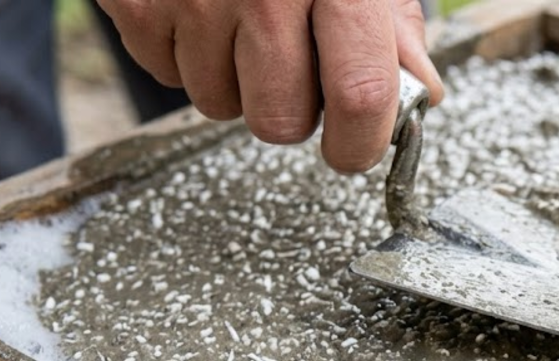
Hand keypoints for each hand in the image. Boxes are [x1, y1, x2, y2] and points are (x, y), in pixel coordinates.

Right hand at [97, 0, 444, 172]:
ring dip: (234, 80)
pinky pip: (167, 76)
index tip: (355, 147)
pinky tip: (201, 7)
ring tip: (241, 21)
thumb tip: (420, 93)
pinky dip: (185, 55)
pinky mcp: (137, 3)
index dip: (361, 143)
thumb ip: (394, 26)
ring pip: (220, 105)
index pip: (361, 95)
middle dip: (290, 109)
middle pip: (280, 121)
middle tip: (291, 60)